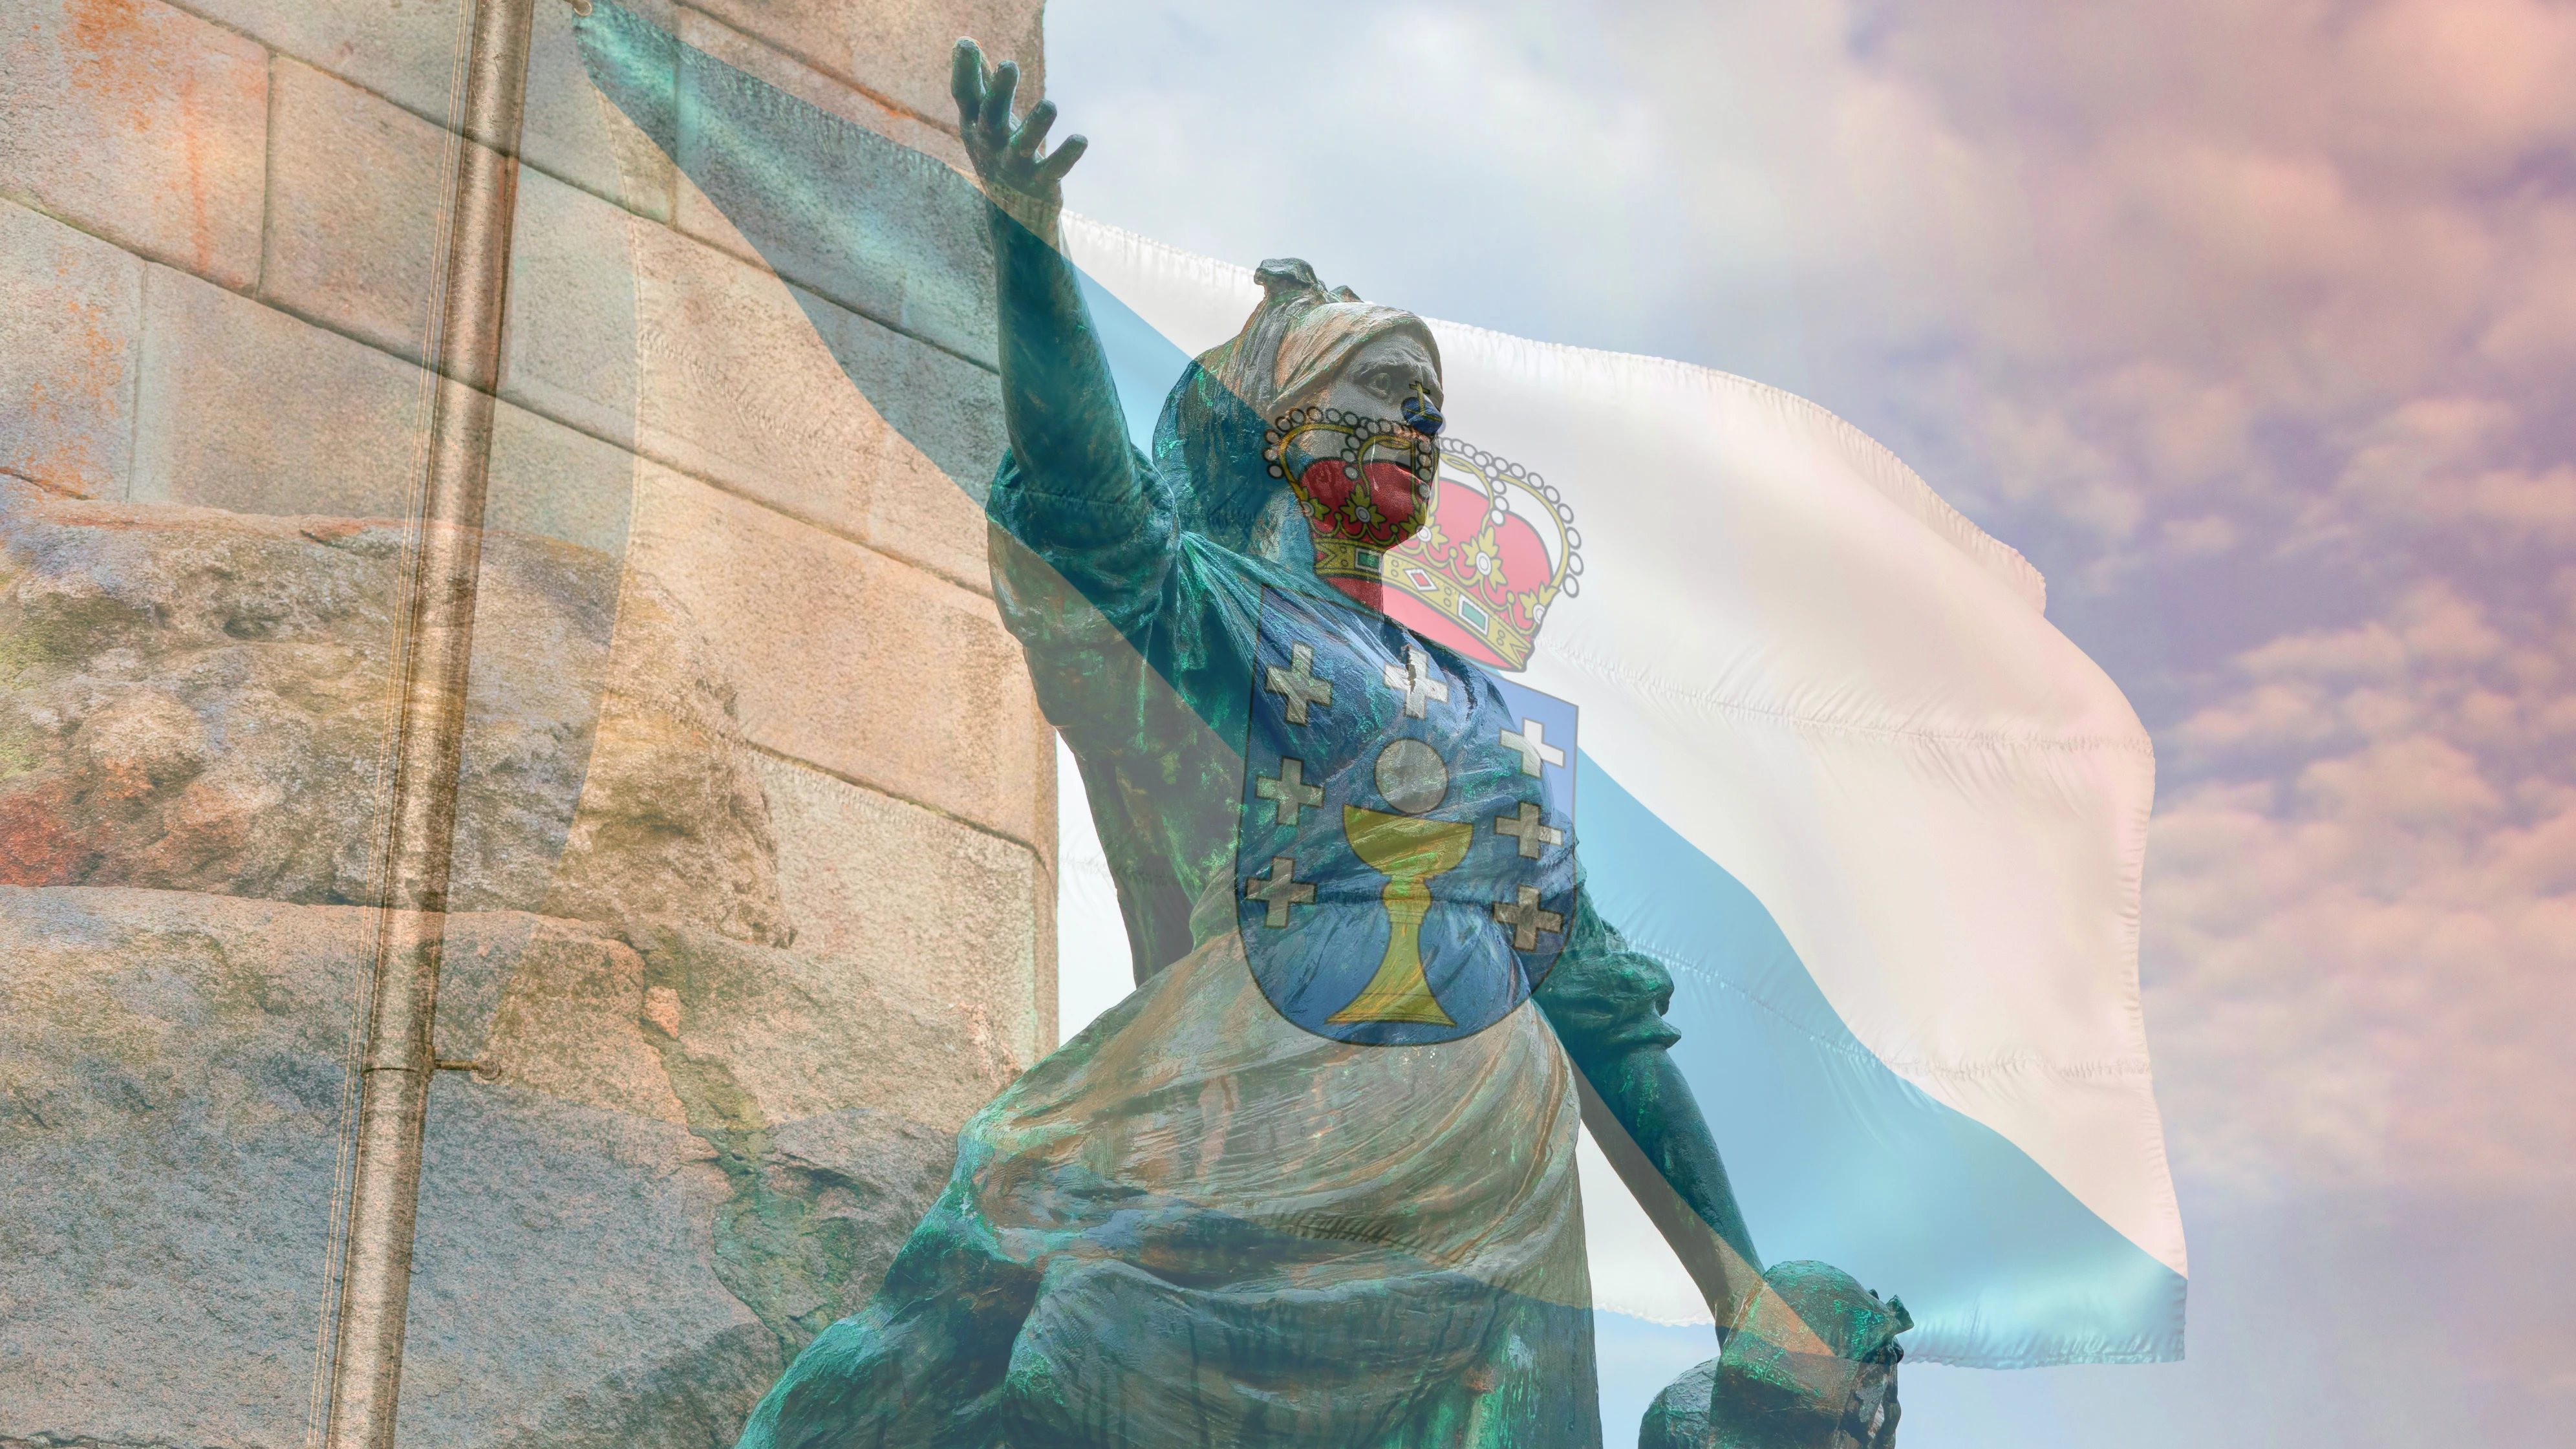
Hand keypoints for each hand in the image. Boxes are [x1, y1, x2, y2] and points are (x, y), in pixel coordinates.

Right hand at [952, 39, 1085, 224]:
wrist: (1011, 216)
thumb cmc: (998, 153)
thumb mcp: (984, 119)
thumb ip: (978, 83)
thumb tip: (964, 43)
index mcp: (974, 125)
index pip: (965, 96)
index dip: (964, 71)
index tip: (966, 43)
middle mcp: (990, 145)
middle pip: (990, 117)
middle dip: (999, 91)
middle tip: (1008, 64)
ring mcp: (1014, 166)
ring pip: (1022, 146)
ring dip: (1036, 126)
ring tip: (1050, 105)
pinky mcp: (1040, 184)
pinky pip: (1054, 169)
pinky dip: (1066, 156)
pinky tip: (1081, 140)